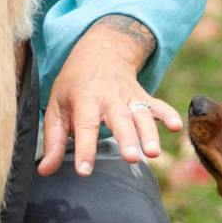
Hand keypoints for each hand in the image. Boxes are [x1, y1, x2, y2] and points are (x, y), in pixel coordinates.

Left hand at [38, 19, 181, 176]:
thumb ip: (53, 140)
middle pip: (120, 120)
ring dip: (149, 133)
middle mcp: (109, 98)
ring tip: (153, 153)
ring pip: (141, 116)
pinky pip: (158, 106)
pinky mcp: (144, 98)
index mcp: (85, 99)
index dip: (85, 149)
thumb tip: (45, 170)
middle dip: (126, 139)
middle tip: (130, 158)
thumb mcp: (56, 106)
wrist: (100, 51)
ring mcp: (129, 97)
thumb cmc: (74, 84)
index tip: (85, 171)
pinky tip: (177, 127)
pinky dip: (168, 114)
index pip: (85, 126)